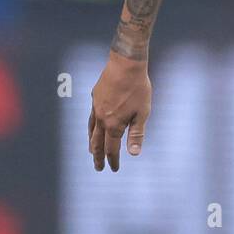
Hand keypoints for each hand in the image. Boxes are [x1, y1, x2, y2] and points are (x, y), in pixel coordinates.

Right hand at [89, 51, 151, 171]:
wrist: (126, 64)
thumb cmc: (138, 89)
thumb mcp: (142, 113)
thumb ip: (137, 134)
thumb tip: (133, 154)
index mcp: (113, 124)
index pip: (111, 148)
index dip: (113, 160)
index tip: (114, 169)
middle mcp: (101, 118)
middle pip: (97, 142)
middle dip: (98, 157)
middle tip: (98, 168)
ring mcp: (96, 107)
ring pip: (91, 130)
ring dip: (92, 143)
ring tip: (91, 151)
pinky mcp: (95, 97)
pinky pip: (91, 117)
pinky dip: (91, 127)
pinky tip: (94, 126)